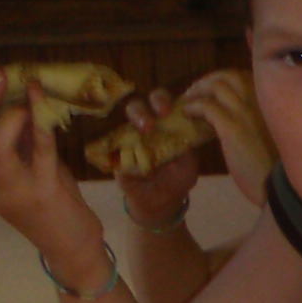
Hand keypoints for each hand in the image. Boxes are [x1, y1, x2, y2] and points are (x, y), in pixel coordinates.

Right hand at [0, 68, 108, 283]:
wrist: (72, 249)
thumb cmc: (47, 205)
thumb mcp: (22, 170)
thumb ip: (15, 142)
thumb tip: (14, 102)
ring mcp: (15, 191)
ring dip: (9, 114)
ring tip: (23, 93)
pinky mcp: (45, 192)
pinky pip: (41, 150)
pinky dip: (41, 120)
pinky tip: (42, 100)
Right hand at [114, 88, 205, 229]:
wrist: (163, 201)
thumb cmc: (178, 177)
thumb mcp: (189, 162)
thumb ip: (189, 146)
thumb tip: (191, 129)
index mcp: (163, 124)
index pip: (160, 102)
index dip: (163, 101)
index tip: (169, 110)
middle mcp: (143, 126)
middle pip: (138, 104)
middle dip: (146, 107)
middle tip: (157, 117)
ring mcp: (127, 138)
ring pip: (123, 119)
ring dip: (135, 119)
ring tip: (145, 129)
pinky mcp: (115, 155)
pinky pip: (110, 145)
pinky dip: (118, 144)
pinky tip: (128, 147)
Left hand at [181, 69, 275, 205]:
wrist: (281, 191)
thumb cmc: (281, 168)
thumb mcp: (274, 136)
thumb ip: (260, 119)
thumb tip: (243, 113)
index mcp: (273, 103)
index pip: (244, 77)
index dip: (224, 81)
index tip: (212, 92)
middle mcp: (262, 101)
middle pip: (228, 75)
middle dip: (208, 81)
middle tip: (195, 94)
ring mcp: (247, 112)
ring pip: (216, 85)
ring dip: (198, 91)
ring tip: (188, 103)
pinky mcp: (232, 128)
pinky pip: (206, 106)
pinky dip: (194, 107)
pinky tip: (188, 115)